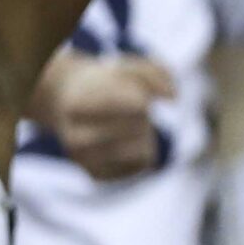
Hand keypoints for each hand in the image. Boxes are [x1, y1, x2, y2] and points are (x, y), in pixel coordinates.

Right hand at [29, 51, 175, 181]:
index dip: (142, 98)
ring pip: (141, 149)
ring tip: (129, 126)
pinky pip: (141, 165)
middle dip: (142, 116)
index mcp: (76, 106)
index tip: (140, 97)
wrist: (70, 107)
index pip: (130, 105)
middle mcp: (75, 137)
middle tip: (130, 110)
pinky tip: (127, 142)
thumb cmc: (105, 86)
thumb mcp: (127, 69)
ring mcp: (84, 160)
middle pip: (137, 126)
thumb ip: (156, 73)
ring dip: (144, 134)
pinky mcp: (97, 175)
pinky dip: (142, 150)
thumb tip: (173, 98)